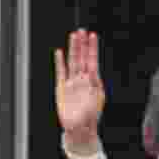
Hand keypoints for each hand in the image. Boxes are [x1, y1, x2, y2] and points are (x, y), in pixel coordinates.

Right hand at [54, 29, 105, 145]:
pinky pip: (60, 72)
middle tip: (81, 30)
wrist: (80, 127)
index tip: (92, 36)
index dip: (92, 48)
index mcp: (93, 80)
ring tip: (73, 36)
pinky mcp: (62, 88)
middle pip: (82, 57)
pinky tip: (59, 52)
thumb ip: (96, 84)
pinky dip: (59, 62)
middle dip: (82, 44)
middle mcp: (82, 79)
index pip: (92, 59)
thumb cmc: (91, 115)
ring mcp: (72, 82)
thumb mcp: (98, 98)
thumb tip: (93, 74)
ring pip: (72, 62)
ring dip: (73, 49)